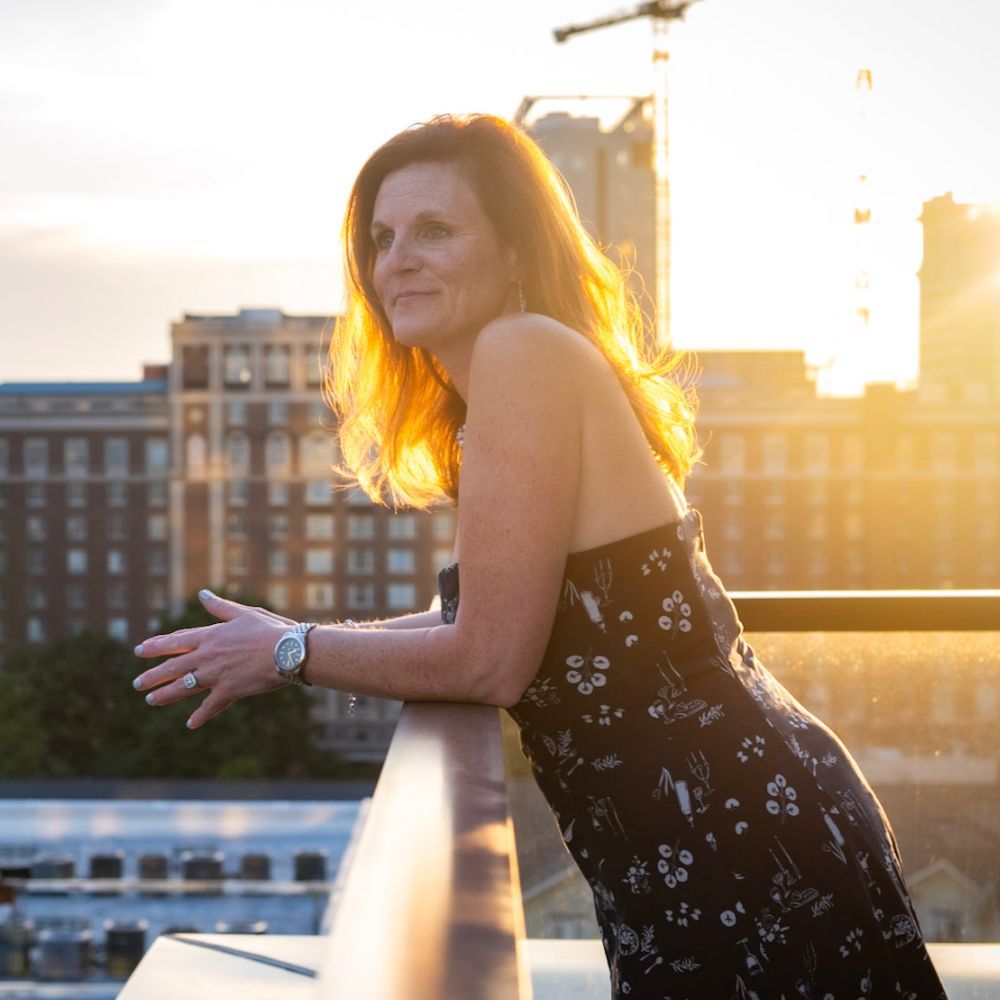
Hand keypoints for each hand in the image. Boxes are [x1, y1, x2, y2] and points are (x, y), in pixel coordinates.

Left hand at [132, 590, 296, 729]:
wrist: (289, 651)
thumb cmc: (270, 629)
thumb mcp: (244, 613)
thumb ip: (220, 607)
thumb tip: (202, 594)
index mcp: (211, 635)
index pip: (176, 641)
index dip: (157, 646)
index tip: (140, 650)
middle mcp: (208, 656)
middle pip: (173, 667)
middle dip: (153, 676)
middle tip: (137, 684)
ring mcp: (217, 675)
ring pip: (184, 687)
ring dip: (166, 695)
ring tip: (151, 701)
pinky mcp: (229, 691)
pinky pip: (210, 706)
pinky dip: (201, 715)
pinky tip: (190, 724)